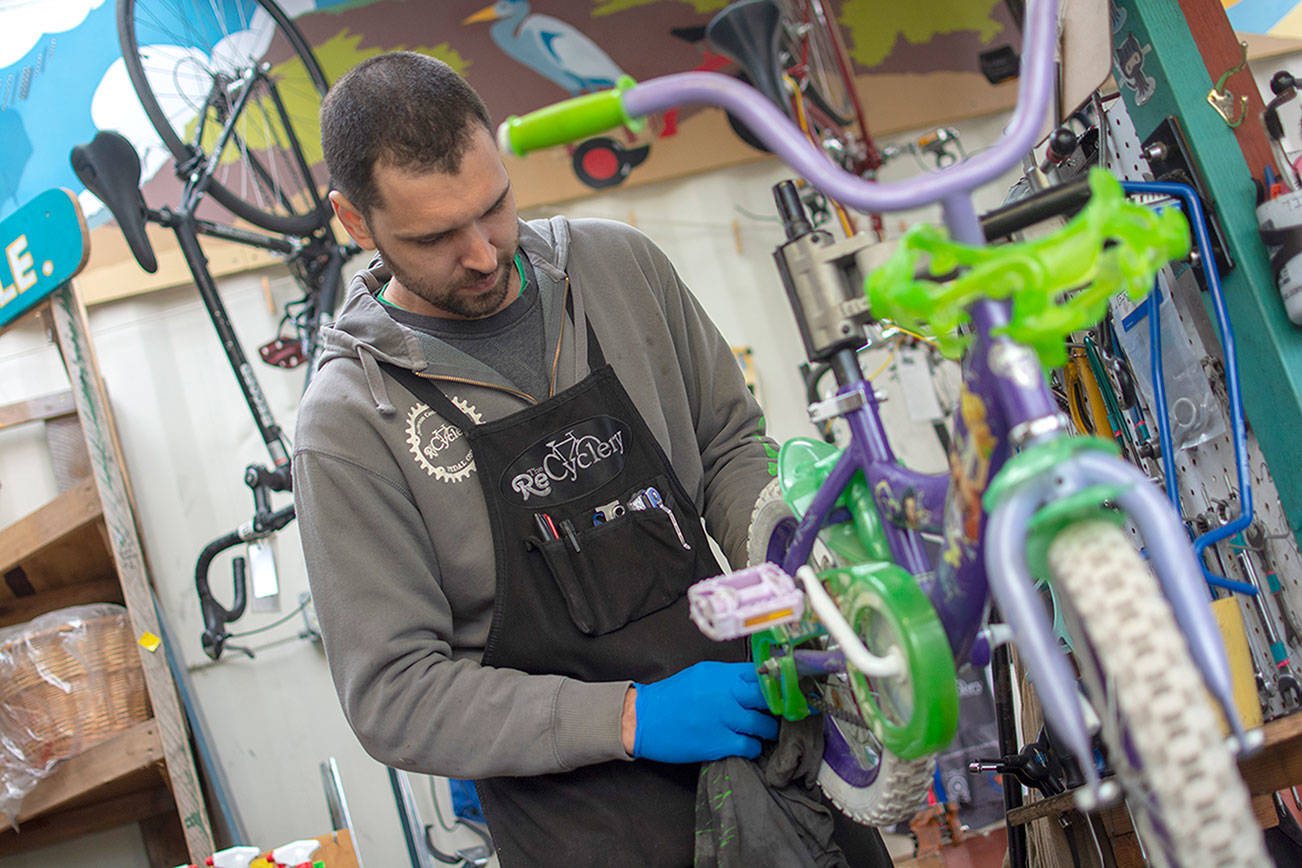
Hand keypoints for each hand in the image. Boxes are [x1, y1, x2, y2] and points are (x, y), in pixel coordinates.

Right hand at [626, 661, 778, 762]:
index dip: (773, 682)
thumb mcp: (700, 675)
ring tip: (763, 731)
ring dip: (767, 730)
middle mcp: (726, 693)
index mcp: (721, 674)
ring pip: (764, 724)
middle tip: (777, 713)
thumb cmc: (670, 697)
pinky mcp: (719, 742)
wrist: (643, 719)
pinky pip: (751, 746)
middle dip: (775, 706)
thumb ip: (727, 677)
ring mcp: (724, 718)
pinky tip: (747, 745)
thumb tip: (752, 681)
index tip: (778, 690)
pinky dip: (753, 747)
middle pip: (767, 697)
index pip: (760, 673)